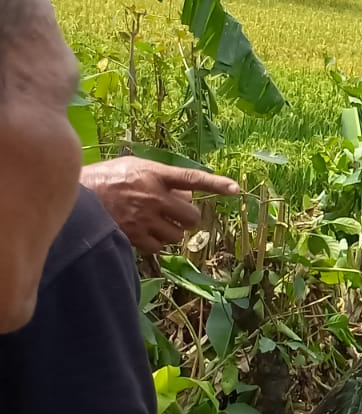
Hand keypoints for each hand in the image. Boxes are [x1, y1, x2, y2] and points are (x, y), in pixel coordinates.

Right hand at [79, 156, 239, 253]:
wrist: (74, 198)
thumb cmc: (104, 179)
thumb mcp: (132, 166)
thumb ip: (160, 177)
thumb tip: (187, 194)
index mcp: (153, 174)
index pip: (192, 178)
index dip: (216, 184)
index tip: (235, 189)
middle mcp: (153, 196)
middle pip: (192, 216)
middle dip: (188, 218)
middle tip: (174, 214)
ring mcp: (144, 218)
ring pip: (177, 234)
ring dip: (172, 231)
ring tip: (155, 223)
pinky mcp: (134, 236)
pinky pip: (159, 247)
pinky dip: (156, 244)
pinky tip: (144, 234)